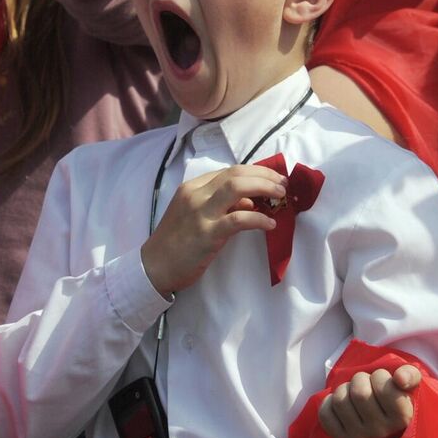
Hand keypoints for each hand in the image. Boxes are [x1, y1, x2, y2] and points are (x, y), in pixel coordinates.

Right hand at [139, 164, 279, 295]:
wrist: (154, 266)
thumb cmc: (175, 242)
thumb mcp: (195, 215)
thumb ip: (220, 205)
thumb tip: (251, 200)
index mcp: (192, 187)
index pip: (229, 171)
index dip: (255, 171)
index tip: (273, 178)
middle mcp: (196, 195)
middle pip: (236, 174)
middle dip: (264, 175)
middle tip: (283, 184)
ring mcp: (201, 213)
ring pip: (237, 188)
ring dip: (264, 188)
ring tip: (281, 196)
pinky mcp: (207, 234)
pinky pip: (239, 219)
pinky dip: (258, 218)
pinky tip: (270, 224)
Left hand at [318, 365, 418, 437]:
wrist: (383, 422)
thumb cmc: (393, 396)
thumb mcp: (406, 384)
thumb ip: (410, 374)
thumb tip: (400, 378)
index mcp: (402, 417)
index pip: (385, 387)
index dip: (380, 376)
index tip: (382, 381)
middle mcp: (381, 431)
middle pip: (359, 394)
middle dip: (360, 380)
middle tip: (365, 384)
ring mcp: (359, 437)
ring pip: (340, 401)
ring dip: (344, 389)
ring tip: (352, 392)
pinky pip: (325, 414)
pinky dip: (329, 402)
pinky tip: (340, 403)